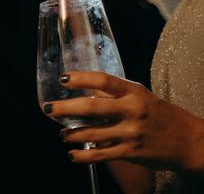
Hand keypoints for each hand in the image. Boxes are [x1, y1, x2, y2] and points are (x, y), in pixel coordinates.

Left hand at [47, 72, 203, 172]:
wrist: (187, 140)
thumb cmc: (160, 114)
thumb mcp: (141, 96)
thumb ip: (117, 94)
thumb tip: (87, 93)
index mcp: (133, 92)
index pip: (103, 81)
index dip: (81, 78)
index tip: (62, 79)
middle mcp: (131, 111)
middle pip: (92, 108)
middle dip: (65, 108)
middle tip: (47, 108)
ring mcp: (131, 133)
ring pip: (93, 133)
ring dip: (71, 133)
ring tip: (60, 132)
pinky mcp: (131, 152)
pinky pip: (102, 155)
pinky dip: (84, 155)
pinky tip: (72, 154)